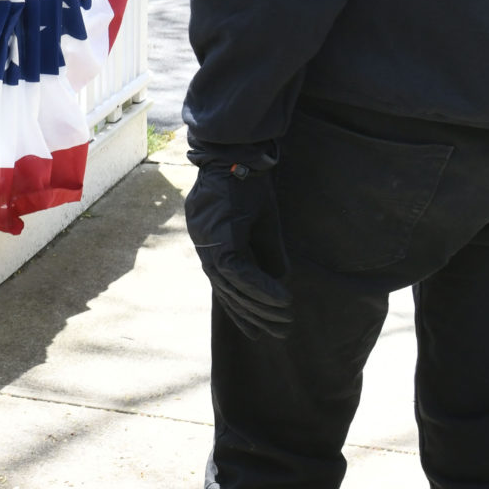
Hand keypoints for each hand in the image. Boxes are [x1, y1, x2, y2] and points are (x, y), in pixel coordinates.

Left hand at [184, 159, 292, 340]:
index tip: (258, 332)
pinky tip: (280, 299)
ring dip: (259, 306)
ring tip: (284, 319)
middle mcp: (204, 247)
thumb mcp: (262, 224)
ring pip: (231, 287)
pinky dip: (259, 288)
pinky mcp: (217, 238)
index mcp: (211, 243)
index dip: (241, 311)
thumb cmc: (249, 185)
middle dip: (253, 316)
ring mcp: (207, 243)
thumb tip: (279, 281)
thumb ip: (267, 253)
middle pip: (226, 292)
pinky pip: (238, 273)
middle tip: (278, 333)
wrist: (239, 155)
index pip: (224, 286)